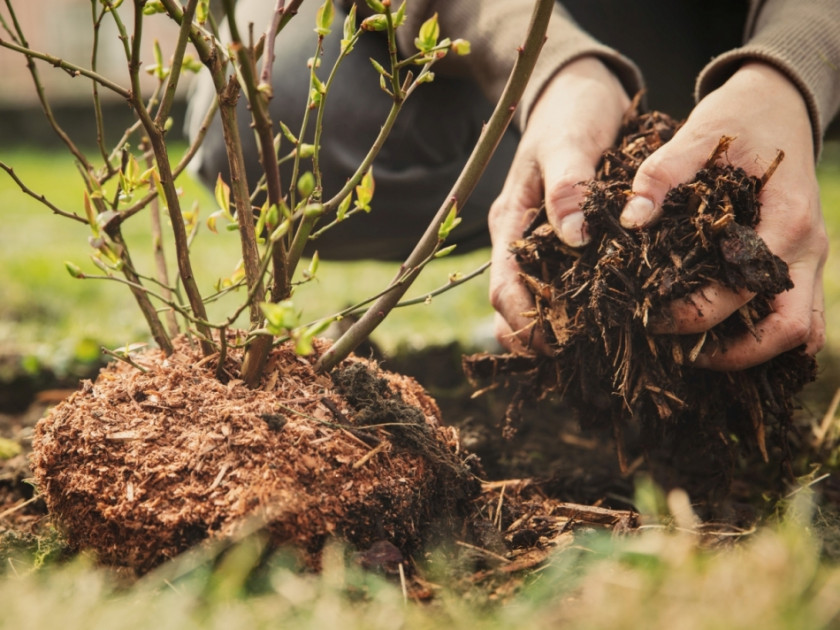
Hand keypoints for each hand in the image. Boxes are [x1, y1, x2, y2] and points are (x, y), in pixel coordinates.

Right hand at [488, 56, 629, 352]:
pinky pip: (563, 281)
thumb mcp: (569, 142)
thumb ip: (569, 187)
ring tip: (589, 350)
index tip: (553, 345)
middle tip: (574, 360)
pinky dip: (575, 305)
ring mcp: (541, 240)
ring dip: (553, 327)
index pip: (503, 286)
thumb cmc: (571, 112)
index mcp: (511, 221)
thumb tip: (574, 238)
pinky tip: (603, 319)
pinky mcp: (564, 238)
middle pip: (514, 304)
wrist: (579, 90)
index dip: (522, 322)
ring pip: (536, 299)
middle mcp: (521, 239)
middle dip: (535, 336)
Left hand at [620, 62, 827, 369]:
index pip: (745, 289)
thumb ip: (661, 175)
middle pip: (789, 329)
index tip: (652, 318)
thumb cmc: (738, 120)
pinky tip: (723, 340)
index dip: (697, 313)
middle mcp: (807, 247)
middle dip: (734, 353)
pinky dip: (767, 336)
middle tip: (680, 354)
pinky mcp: (801, 262)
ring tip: (699, 355)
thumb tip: (631, 219)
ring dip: (755, 352)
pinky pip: (798, 316)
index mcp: (786, 219)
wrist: (780, 103)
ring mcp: (811, 258)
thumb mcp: (698, 135)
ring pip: (801, 331)